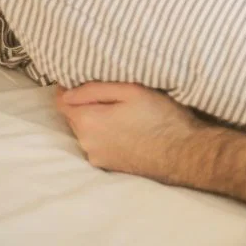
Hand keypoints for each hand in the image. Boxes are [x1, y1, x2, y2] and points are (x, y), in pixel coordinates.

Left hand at [55, 82, 206, 181]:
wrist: (183, 153)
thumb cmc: (160, 117)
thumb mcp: (130, 91)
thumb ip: (94, 89)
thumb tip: (67, 91)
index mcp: (88, 121)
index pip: (62, 101)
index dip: (69, 88)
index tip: (83, 79)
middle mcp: (86, 143)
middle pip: (74, 117)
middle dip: (86, 104)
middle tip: (111, 94)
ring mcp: (97, 157)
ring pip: (87, 131)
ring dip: (97, 120)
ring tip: (123, 112)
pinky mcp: (109, 167)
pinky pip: (99, 144)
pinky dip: (106, 135)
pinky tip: (127, 129)